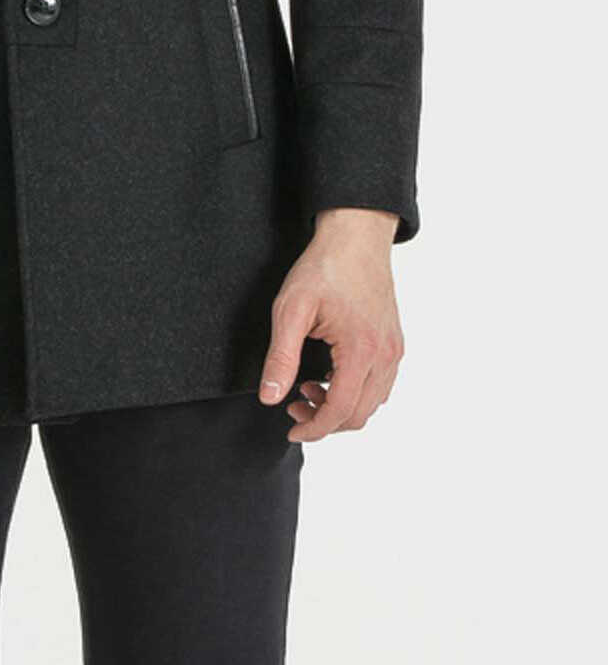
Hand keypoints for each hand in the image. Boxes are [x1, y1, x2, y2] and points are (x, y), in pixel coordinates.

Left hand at [258, 208, 404, 442]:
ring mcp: (394, 349)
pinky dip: (356, 392)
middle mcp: (385, 355)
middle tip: (293, 406)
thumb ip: (281, 356)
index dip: (314, 429)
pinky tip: (330, 376)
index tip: (290, 428)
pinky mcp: (394, 342)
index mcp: (361, 350)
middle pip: (359, 414)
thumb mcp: (291, 309)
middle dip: (324, 421)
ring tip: (308, 389)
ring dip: (341, 408)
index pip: (340, 411)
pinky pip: (380, 385)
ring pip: (373, 403)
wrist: (356, 235)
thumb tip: (271, 397)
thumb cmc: (324, 266)